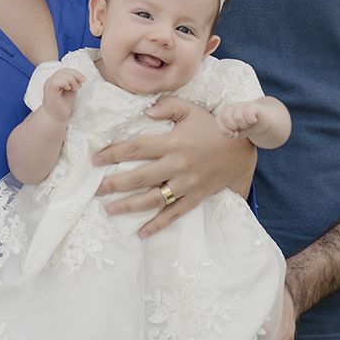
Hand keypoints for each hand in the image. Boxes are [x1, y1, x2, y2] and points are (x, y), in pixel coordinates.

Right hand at [41, 68, 84, 123]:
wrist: (56, 118)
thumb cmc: (62, 105)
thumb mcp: (71, 91)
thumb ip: (74, 83)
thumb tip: (81, 77)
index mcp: (55, 80)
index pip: (65, 70)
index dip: (75, 73)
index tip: (84, 80)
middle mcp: (50, 80)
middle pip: (63, 70)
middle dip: (75, 75)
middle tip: (79, 85)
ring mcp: (49, 85)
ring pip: (61, 74)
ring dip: (71, 80)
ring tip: (73, 89)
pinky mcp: (49, 90)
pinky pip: (57, 81)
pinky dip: (66, 83)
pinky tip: (68, 89)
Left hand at [92, 97, 256, 237]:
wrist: (244, 149)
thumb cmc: (214, 128)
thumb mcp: (192, 110)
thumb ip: (168, 106)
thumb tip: (145, 111)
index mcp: (173, 142)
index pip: (136, 149)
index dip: (114, 154)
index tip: (96, 160)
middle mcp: (177, 165)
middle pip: (139, 177)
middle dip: (114, 184)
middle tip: (96, 189)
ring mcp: (187, 183)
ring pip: (153, 198)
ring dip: (129, 205)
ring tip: (110, 209)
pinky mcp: (196, 196)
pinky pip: (174, 214)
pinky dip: (157, 225)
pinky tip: (141, 233)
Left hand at [216, 100, 263, 139]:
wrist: (262, 124)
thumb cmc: (246, 128)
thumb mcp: (235, 134)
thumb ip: (227, 134)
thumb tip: (231, 133)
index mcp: (225, 112)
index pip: (217, 120)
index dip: (225, 130)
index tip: (233, 133)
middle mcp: (232, 106)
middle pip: (226, 118)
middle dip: (234, 127)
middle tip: (241, 127)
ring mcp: (242, 104)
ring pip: (238, 118)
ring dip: (244, 125)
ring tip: (248, 124)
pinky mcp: (253, 105)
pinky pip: (248, 114)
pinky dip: (251, 121)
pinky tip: (253, 120)